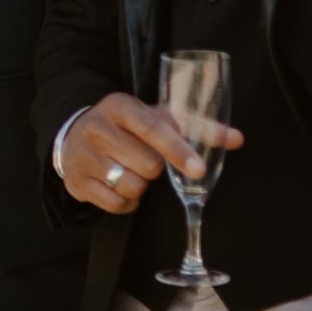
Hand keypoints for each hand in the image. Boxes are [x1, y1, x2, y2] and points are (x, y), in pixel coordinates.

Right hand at [58, 92, 243, 214]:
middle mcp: (97, 127)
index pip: (153, 128)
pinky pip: (116, 204)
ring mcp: (82, 155)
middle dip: (154, 169)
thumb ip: (198, 126)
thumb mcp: (158, 117)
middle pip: (147, 165)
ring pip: (131, 186)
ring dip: (139, 185)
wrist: (74, 136)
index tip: (199, 169)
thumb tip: (237, 138)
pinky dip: (125, 201)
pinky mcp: (75, 181)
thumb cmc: (127, 127)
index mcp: (119, 106)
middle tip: (145, 159)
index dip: (178, 150)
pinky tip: (118, 184)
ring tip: (130, 170)